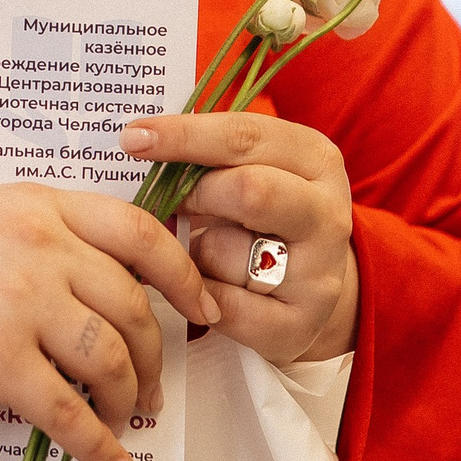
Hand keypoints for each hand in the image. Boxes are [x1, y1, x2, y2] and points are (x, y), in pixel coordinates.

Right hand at [0, 185, 222, 460]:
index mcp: (38, 205)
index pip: (139, 231)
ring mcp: (22, 304)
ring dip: (130, 399)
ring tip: (127, 421)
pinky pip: (71, 412)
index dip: (181, 273)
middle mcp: (41, 247)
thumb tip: (94, 280)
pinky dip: (99, 445)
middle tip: (155, 385)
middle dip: (156, 354)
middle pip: (133, 304)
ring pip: (112, 358)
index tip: (199, 305)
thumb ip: (38, 234)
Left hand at [118, 112, 358, 366]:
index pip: (246, 136)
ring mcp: (318, 274)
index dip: (184, 135)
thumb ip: (207, 156)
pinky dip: (196, 293)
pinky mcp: (298, 324)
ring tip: (199, 253)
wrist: (306, 291)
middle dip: (194, 194)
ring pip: (226, 252)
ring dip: (193, 251)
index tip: (132, 138)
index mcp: (315, 160)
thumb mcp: (248, 173)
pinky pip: (221, 304)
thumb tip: (136, 141)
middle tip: (166, 202)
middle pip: (248, 191)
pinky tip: (201, 287)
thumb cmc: (260, 218)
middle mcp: (328, 214)